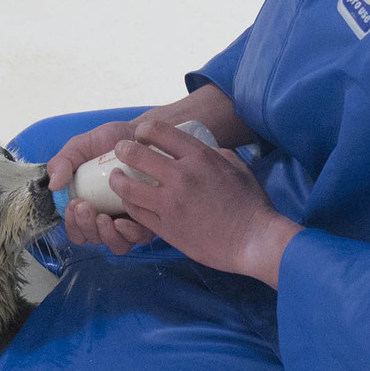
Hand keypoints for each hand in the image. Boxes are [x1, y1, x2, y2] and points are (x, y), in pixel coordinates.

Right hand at [47, 119, 156, 253]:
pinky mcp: (150, 220)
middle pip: (93, 238)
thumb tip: (54, 185)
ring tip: (104, 218)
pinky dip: (129, 235)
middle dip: (86, 227)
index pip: (76, 229)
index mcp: (88, 204)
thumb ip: (62, 162)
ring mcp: (129, 220)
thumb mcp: (81, 147)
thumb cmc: (111, 141)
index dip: (72, 224)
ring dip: (106, 236)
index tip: (74, 204)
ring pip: (116, 245)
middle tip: (86, 207)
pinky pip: (139, 239)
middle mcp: (107, 216)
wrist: (143, 133)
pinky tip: (124, 221)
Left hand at [109, 119, 301, 287]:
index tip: (140, 135)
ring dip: (117, 180)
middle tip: (120, 152)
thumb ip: (215, 154)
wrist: (254, 240)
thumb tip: (201, 150)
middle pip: (135, 154)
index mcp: (199, 157)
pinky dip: (128, 205)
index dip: (143, 130)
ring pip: (127, 187)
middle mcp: (181, 176)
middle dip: (123, 149)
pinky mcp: (165, 227)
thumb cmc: (250, 204)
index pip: (159, 131)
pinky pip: (136, 213)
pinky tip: (129, 202)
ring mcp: (170, 203)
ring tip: (115, 178)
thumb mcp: (237, 167)